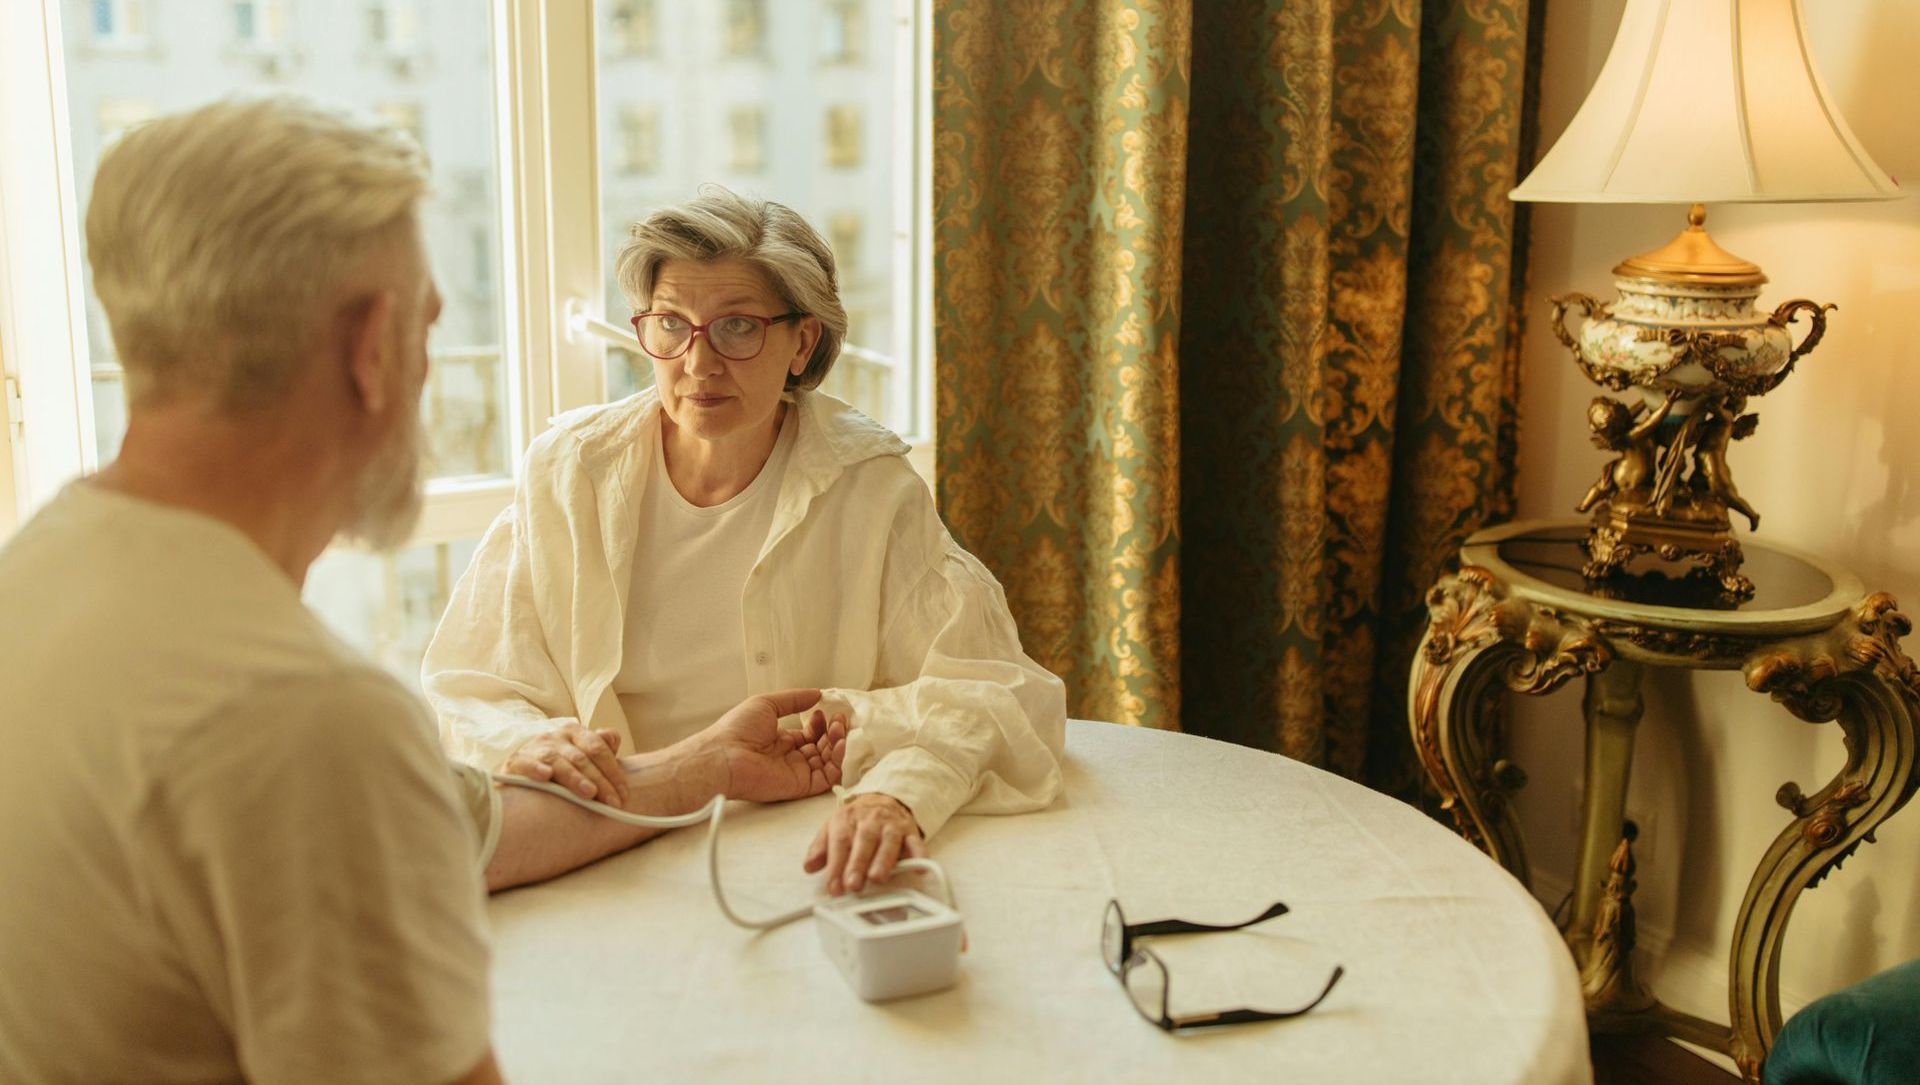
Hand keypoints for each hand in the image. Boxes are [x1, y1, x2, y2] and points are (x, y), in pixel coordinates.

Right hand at [506, 725, 627, 804]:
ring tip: (589, 793)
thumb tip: (613, 739)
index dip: (613, 771)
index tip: (623, 795)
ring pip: (557, 760)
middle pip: (581, 757)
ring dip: (574, 777)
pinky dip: (535, 768)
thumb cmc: (559, 768)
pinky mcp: (516, 761)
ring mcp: (536, 747)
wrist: (519, 775)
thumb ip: (599, 748)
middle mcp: (556, 736)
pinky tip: (546, 776)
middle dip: (600, 781)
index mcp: (575, 733)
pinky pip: (525, 763)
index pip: (598, 748)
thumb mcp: (581, 757)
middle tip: (612, 802)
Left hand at [681, 689, 847, 803]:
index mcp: (780, 740)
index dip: (820, 723)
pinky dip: (838, 763)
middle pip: (821, 746)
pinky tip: (839, 745)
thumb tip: (816, 693)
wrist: (724, 756)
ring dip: (838, 744)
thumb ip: (793, 699)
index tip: (823, 711)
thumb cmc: (737, 730)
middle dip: (833, 731)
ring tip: (838, 728)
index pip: (809, 734)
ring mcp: (796, 772)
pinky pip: (827, 777)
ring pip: (828, 761)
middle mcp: (790, 757)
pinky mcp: (801, 786)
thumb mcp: (766, 703)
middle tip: (838, 719)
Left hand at [804, 793, 925, 895]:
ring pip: (888, 841)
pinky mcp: (910, 831)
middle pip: (864, 841)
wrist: (883, 798)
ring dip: (883, 860)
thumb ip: (820, 848)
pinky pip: (916, 842)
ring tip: (877, 878)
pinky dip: (919, 854)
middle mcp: (870, 821)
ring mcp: (891, 825)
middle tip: (853, 885)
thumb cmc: (856, 820)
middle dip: (858, 864)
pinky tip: (918, 867)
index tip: (834, 887)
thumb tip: (809, 866)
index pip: (840, 842)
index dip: (836, 866)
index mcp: (847, 820)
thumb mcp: (833, 828)